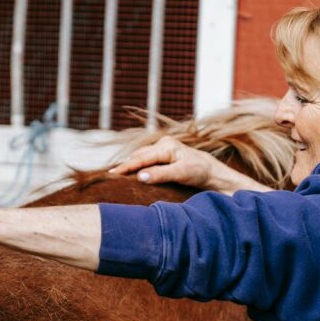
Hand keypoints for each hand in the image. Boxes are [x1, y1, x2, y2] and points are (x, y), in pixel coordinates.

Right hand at [110, 135, 229, 189]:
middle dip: (124, 165)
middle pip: (139, 156)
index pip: (142, 158)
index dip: (126, 167)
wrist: (211, 171)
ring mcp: (163, 147)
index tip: (112, 175)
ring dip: (129, 164)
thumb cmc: (199, 171)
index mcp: (167, 146)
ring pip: (141, 156)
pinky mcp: (163, 154)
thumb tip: (140, 177)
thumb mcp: (181, 173)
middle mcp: (163, 143)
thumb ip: (161, 174)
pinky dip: (136, 164)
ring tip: (115, 174)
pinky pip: (145, 158)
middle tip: (108, 177)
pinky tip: (129, 171)